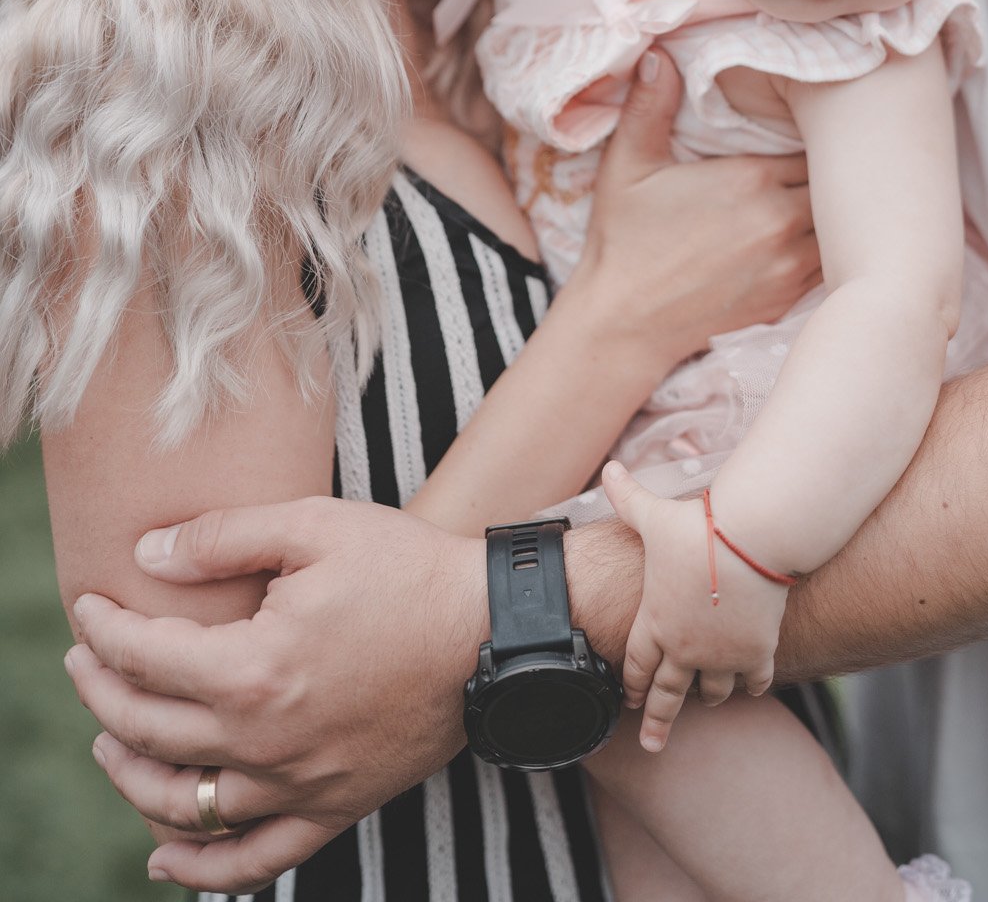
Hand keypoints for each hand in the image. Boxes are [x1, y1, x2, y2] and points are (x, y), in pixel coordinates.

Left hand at [64, 496, 483, 892]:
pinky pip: (251, 862)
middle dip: (101, 693)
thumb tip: (146, 554)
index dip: (104, 630)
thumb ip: (223, 539)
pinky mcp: (332, 809)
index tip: (88, 607)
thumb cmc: (407, 569)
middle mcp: (264, 742)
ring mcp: (297, 785)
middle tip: (86, 660)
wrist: (494, 631)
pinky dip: (199, 869)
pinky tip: (163, 858)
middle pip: (147, 732)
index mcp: (253, 669)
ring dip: (130, 776)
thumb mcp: (314, 526)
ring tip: (110, 742)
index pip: (145, 658)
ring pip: (182, 805)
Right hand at [575, 50, 819, 371]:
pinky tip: (821, 233)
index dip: (820, 129)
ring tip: (833, 191)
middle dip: (835, 166)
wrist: (625, 324)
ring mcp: (790, 265)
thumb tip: (657, 54)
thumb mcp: (628, 165)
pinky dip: (830, 246)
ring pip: (840, 225)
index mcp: (751, 180)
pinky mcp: (788, 297)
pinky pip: (831, 264)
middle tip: (832, 150)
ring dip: (836, 208)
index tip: (813, 122)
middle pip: (837, 181)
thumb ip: (649, 107)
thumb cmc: (626, 241)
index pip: (817, 141)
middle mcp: (781, 221)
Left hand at [601, 461, 786, 752]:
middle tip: (653, 744)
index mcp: (655, 622)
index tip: (632, 700)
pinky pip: (754, 681)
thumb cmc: (698, 527)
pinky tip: (751, 684)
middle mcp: (685, 648)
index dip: (633, 684)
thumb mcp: (654, 513)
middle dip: (659, 722)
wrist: (750, 538)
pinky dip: (752, 684)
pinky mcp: (757, 651)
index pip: (637, 666)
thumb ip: (629, 497)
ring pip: (713, 691)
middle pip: (669, 695)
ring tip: (707, 698)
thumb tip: (610, 469)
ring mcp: (722, 655)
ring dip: (709, 695)